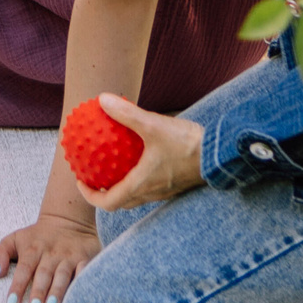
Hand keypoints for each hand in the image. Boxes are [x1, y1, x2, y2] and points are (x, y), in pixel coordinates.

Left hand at [0, 212, 99, 302]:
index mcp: (32, 249)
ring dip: (58, 290)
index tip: (12, 301)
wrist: (68, 219)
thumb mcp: (14, 239)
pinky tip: (78, 294)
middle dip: (38, 290)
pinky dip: (81, 281)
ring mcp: (68, 256)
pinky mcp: (85, 258)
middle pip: (44, 273)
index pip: (24, 268)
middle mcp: (51, 253)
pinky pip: (84, 270)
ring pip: (63, 274)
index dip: (18, 285)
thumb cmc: (37, 236)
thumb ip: (0, 254)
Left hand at [79, 93, 206, 211]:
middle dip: (103, 192)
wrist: (221, 155)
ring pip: (136, 195)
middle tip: (93, 175)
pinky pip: (149, 185)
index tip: (81, 181)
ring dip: (121, 185)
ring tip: (113, 166)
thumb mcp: (153, 124)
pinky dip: (137, 176)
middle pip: (121, 202)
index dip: (90, 196)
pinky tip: (139, 155)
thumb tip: (102, 100)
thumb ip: (126, 114)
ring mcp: (165, 191)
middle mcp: (151, 193)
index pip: (108, 202)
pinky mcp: (176, 184)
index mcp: (141, 186)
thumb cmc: (187, 143)